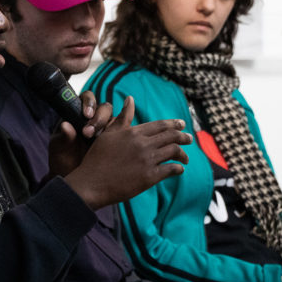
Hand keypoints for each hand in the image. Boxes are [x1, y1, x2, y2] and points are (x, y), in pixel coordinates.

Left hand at [47, 92, 116, 177]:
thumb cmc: (62, 159)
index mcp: (78, 113)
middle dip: (99, 118)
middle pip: (104, 108)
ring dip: (111, 128)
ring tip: (100, 140)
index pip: (87, 98)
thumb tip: (65, 126)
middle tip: (89, 133)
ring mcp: (107, 129)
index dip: (89, 103)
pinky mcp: (117, 141)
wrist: (72, 177)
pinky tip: (117, 145)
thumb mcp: (59, 148)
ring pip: (117, 120)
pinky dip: (124, 136)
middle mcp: (94, 118)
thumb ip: (63, 137)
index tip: (86, 114)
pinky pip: (125, 134)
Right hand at [63, 97, 192, 210]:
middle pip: (172, 136)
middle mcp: (143, 144)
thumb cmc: (97, 158)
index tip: (182, 124)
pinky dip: (178, 168)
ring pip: (174, 151)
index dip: (174, 124)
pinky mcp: (149, 177)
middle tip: (189, 139)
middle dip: (184, 137)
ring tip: (186, 158)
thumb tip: (130, 99)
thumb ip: (123, 117)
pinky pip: (171, 169)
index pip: (160, 125)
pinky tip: (179, 169)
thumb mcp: (108, 133)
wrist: (91, 183)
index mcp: (133, 132)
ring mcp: (147, 160)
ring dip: (183, 154)